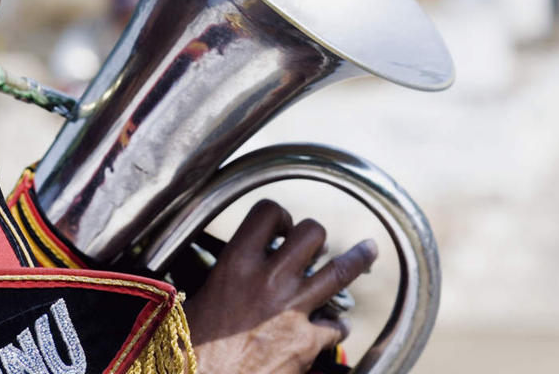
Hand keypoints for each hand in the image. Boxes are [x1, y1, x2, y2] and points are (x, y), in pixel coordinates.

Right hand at [184, 199, 377, 373]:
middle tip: (314, 246)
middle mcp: (268, 280)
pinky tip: (333, 329)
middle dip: (315, 237)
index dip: (279, 216)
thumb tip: (239, 266)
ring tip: (368, 251)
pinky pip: (337, 325)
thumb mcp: (198, 296)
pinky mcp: (307, 344)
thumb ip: (227, 275)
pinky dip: (337, 327)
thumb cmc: (190, 346)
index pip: (267, 212)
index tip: (281, 228)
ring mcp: (292, 311)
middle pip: (312, 233)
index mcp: (236, 264)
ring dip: (357, 260)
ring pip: (340, 271)